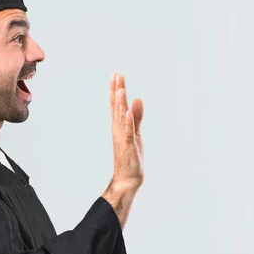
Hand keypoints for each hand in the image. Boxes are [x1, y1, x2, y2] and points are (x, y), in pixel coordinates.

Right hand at [110, 73, 143, 188]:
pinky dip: (129, 122)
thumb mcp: (136, 133)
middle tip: (116, 75)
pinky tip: (128, 112)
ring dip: (121, 103)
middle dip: (117, 91)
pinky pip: (129, 132)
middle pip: (117, 107)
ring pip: (122, 117)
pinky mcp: (129, 146)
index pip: (116, 104)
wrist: (128, 177)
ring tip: (122, 88)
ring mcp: (123, 137)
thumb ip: (137, 117)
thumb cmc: (131, 156)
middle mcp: (118, 129)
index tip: (116, 75)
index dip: (116, 90)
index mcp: (119, 125)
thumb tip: (138, 99)